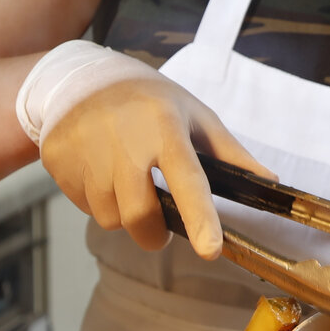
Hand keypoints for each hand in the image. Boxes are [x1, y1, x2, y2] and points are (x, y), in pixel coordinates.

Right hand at [38, 74, 270, 256]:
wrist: (80, 79)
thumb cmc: (148, 100)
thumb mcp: (193, 115)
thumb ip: (229, 153)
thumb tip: (270, 182)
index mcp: (165, 127)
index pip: (187, 179)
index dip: (200, 218)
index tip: (210, 250)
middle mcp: (124, 141)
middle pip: (139, 215)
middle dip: (152, 234)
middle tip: (158, 229)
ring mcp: (86, 151)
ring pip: (109, 217)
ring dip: (122, 214)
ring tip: (124, 184)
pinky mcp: (59, 160)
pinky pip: (83, 206)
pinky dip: (95, 201)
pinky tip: (98, 172)